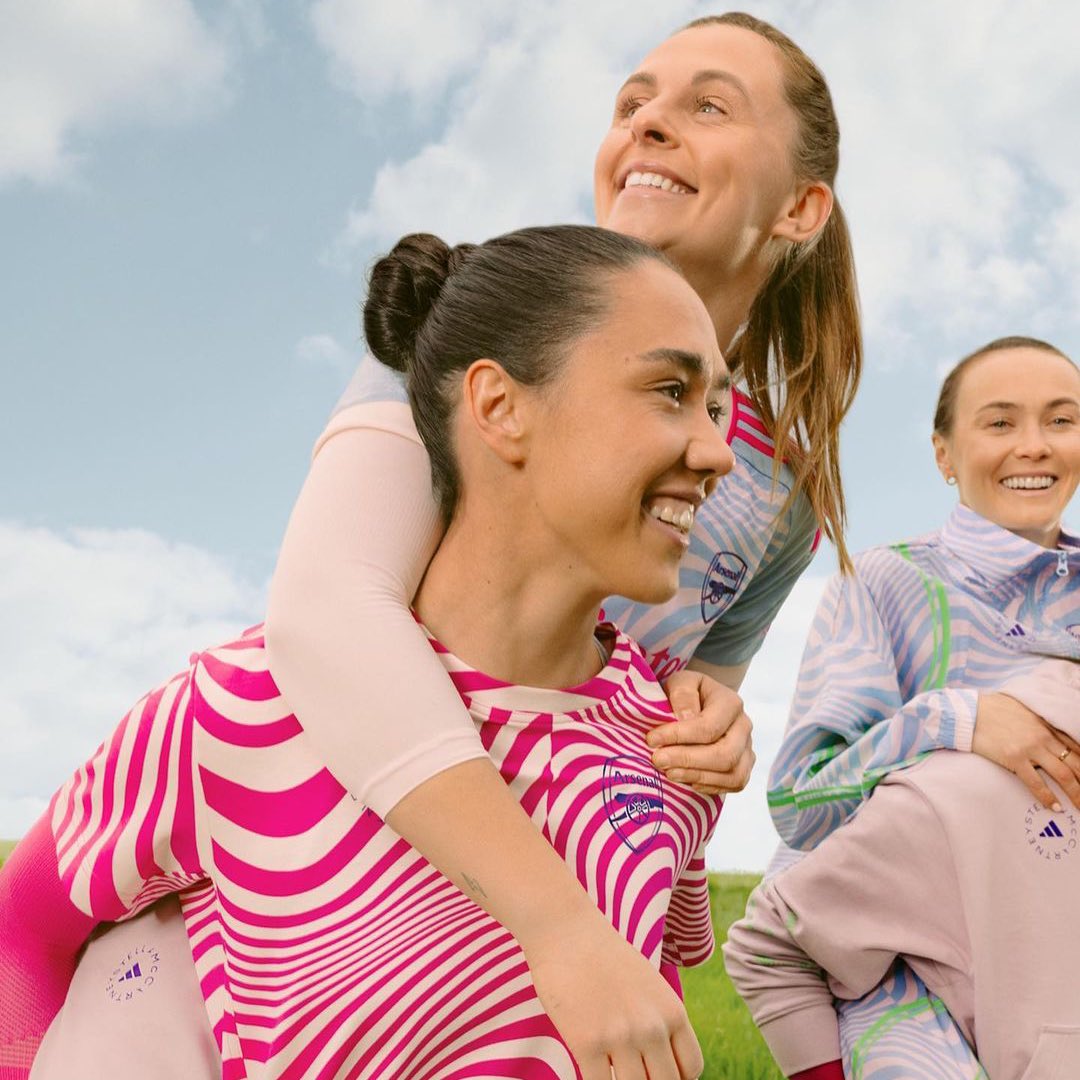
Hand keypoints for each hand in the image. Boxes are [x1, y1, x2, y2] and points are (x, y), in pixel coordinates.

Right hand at [521, 910, 702, 1079]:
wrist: (567, 932)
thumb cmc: (604, 957)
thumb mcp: (649, 984)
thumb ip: (659, 1020)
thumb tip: (659, 1060)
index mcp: (672, 1011)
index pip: (691, 1069)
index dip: (675, 1078)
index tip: (656, 1072)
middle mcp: (652, 1027)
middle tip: (632, 1070)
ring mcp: (620, 1037)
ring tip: (611, 1066)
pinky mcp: (586, 1043)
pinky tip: (592, 1067)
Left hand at [647, 668, 754, 795]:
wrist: (702, 702)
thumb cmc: (688, 693)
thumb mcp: (681, 682)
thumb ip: (682, 695)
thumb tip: (684, 718)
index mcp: (731, 703)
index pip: (708, 727)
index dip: (678, 736)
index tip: (652, 739)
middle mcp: (744, 726)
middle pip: (724, 754)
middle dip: (687, 760)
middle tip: (658, 760)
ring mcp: (747, 748)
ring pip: (732, 774)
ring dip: (697, 776)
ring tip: (668, 772)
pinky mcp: (744, 766)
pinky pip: (734, 784)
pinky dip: (710, 786)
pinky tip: (686, 780)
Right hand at [973, 691, 1079, 810]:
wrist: (968, 711)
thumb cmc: (992, 708)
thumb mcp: (1022, 708)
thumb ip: (1039, 721)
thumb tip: (1047, 732)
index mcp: (1046, 724)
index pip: (1076, 746)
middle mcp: (1043, 736)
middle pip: (1075, 763)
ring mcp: (1030, 748)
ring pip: (1063, 774)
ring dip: (1075, 793)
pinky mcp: (1014, 758)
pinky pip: (1036, 782)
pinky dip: (1047, 797)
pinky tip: (1054, 807)